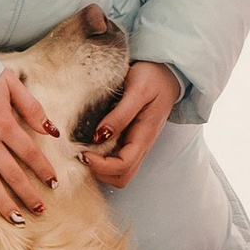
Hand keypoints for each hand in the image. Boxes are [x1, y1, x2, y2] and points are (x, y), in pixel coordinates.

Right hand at [0, 67, 60, 222]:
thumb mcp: (9, 81)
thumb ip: (31, 106)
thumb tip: (51, 130)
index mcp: (5, 123)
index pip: (30, 153)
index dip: (43, 169)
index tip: (53, 184)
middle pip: (12, 173)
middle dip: (28, 193)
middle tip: (40, 210)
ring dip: (3, 202)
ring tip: (17, 220)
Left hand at [81, 59, 182, 189]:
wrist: (167, 72)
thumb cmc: (153, 77)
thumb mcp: (138, 90)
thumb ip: (121, 114)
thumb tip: (99, 136)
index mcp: (144, 136)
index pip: (123, 166)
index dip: (101, 166)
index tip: (83, 153)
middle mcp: (142, 145)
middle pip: (122, 177)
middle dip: (100, 172)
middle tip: (82, 154)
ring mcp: (137, 144)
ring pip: (120, 172)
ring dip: (101, 168)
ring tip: (85, 150)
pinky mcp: (132, 140)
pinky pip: (118, 160)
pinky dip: (103, 160)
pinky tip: (91, 144)